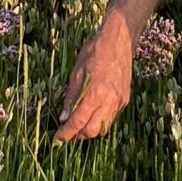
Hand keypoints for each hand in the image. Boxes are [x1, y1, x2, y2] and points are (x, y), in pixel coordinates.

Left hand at [55, 9, 135, 141]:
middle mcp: (109, 101)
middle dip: (78, 135)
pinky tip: (92, 114)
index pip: (78, 122)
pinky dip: (100, 121)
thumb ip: (71, 97)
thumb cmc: (94, 52)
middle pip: (92, 131)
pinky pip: (111, 118)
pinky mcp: (125, 100)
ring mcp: (119, 101)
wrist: (119, 40)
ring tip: (79, 123)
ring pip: (103, 128)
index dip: (66, 133)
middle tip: (67, 130)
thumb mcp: (76, 72)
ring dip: (90, 129)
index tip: (57, 140)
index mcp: (95, 93)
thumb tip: (64, 118)